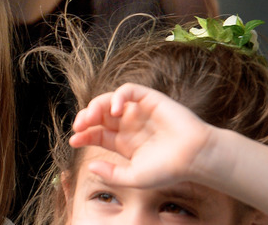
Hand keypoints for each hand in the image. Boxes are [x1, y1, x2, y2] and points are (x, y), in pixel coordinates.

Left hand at [69, 83, 212, 187]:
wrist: (194, 157)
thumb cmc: (168, 170)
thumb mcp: (134, 177)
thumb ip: (111, 174)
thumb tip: (89, 165)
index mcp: (123, 142)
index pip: (97, 134)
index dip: (84, 134)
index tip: (73, 140)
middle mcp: (129, 125)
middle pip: (100, 115)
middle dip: (86, 118)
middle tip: (80, 125)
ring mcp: (138, 111)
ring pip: (110, 100)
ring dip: (96, 105)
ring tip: (92, 116)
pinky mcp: (150, 99)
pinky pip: (129, 90)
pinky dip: (118, 96)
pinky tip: (115, 110)